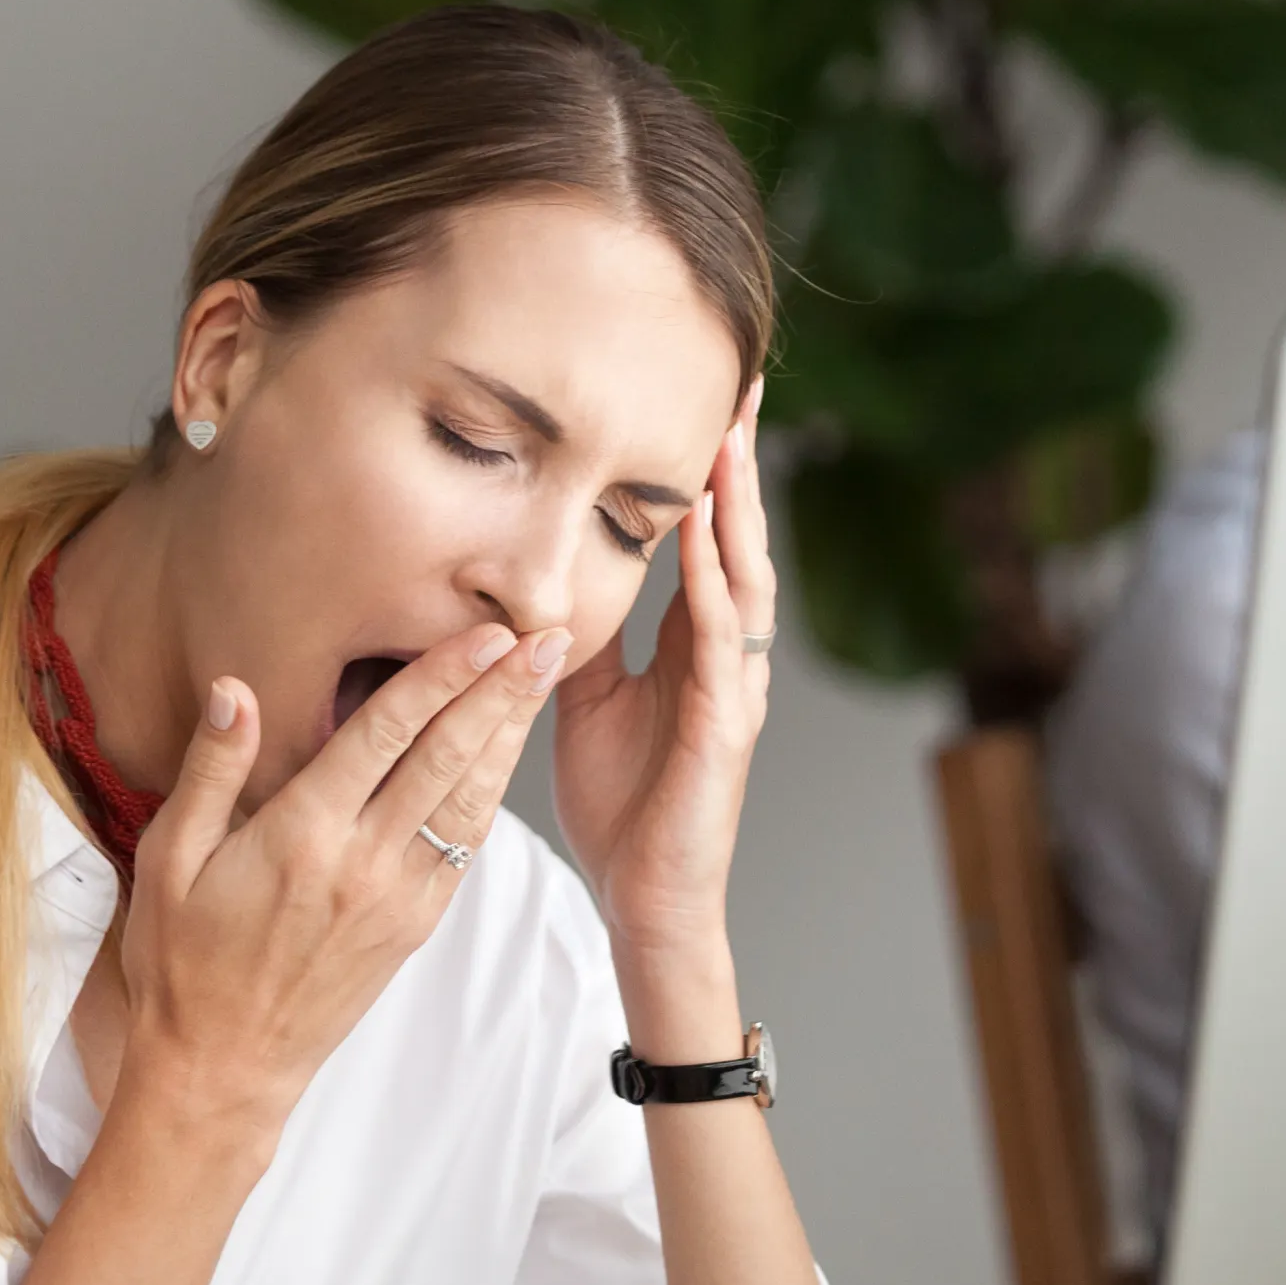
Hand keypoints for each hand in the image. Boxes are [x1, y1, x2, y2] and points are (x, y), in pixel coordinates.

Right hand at [111, 620, 566, 1130]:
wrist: (223, 1068)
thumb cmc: (183, 960)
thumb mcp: (168, 859)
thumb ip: (212, 770)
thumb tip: (237, 689)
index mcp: (302, 835)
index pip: (387, 734)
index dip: (442, 676)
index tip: (486, 631)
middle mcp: (362, 863)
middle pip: (449, 757)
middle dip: (502, 691)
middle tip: (549, 635)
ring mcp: (397, 898)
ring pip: (470, 800)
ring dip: (512, 734)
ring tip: (545, 677)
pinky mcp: (414, 927)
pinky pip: (464, 847)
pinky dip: (493, 793)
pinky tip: (508, 754)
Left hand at [553, 380, 772, 960]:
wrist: (644, 900)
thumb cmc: (622, 806)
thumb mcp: (583, 699)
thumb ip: (576, 635)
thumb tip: (541, 576)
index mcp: (693, 646)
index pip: (708, 540)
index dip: (710, 472)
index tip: (710, 399)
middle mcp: (726, 656)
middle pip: (740, 539)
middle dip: (740, 463)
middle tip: (744, 384)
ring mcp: (733, 689)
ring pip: (744, 578)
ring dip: (737, 509)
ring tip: (731, 439)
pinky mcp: (724, 728)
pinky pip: (721, 644)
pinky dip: (715, 587)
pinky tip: (707, 541)